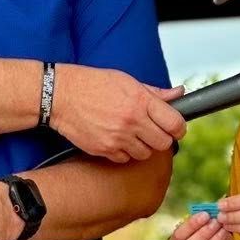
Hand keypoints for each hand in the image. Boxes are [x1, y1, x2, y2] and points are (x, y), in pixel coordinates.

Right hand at [52, 65, 186, 163]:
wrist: (61, 96)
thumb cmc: (93, 85)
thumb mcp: (126, 81)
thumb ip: (154, 92)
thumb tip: (178, 94)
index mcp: (140, 101)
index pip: (175, 124)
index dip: (178, 128)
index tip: (175, 128)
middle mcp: (131, 121)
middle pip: (163, 143)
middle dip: (161, 138)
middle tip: (152, 131)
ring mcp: (118, 138)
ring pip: (145, 154)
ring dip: (142, 146)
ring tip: (131, 133)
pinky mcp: (104, 150)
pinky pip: (125, 158)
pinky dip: (124, 152)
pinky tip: (116, 138)